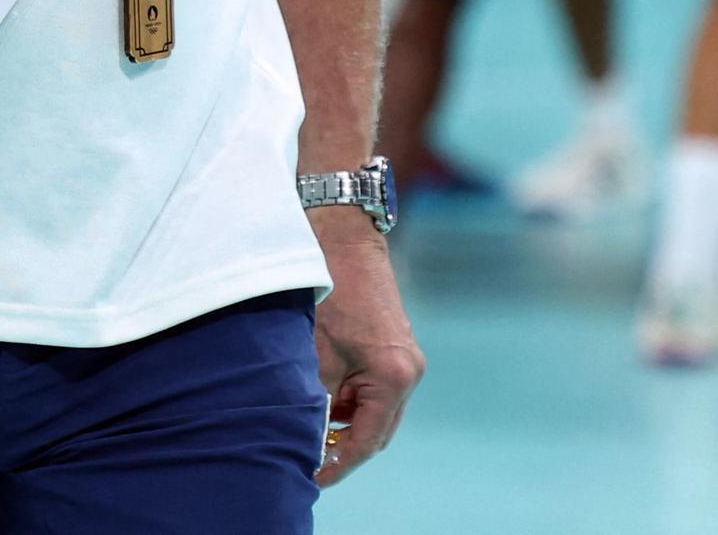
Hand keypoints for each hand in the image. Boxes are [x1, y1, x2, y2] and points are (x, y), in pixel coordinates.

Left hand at [309, 213, 423, 485]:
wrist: (344, 240)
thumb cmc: (329, 293)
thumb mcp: (316, 355)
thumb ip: (317, 402)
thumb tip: (309, 438)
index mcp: (394, 376)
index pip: (368, 439)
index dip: (339, 463)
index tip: (313, 476)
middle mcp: (408, 371)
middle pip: (378, 430)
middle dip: (345, 446)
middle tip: (309, 458)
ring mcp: (406, 360)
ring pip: (375, 410)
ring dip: (346, 421)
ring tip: (310, 423)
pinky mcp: (395, 349)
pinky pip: (375, 390)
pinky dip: (351, 400)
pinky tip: (323, 396)